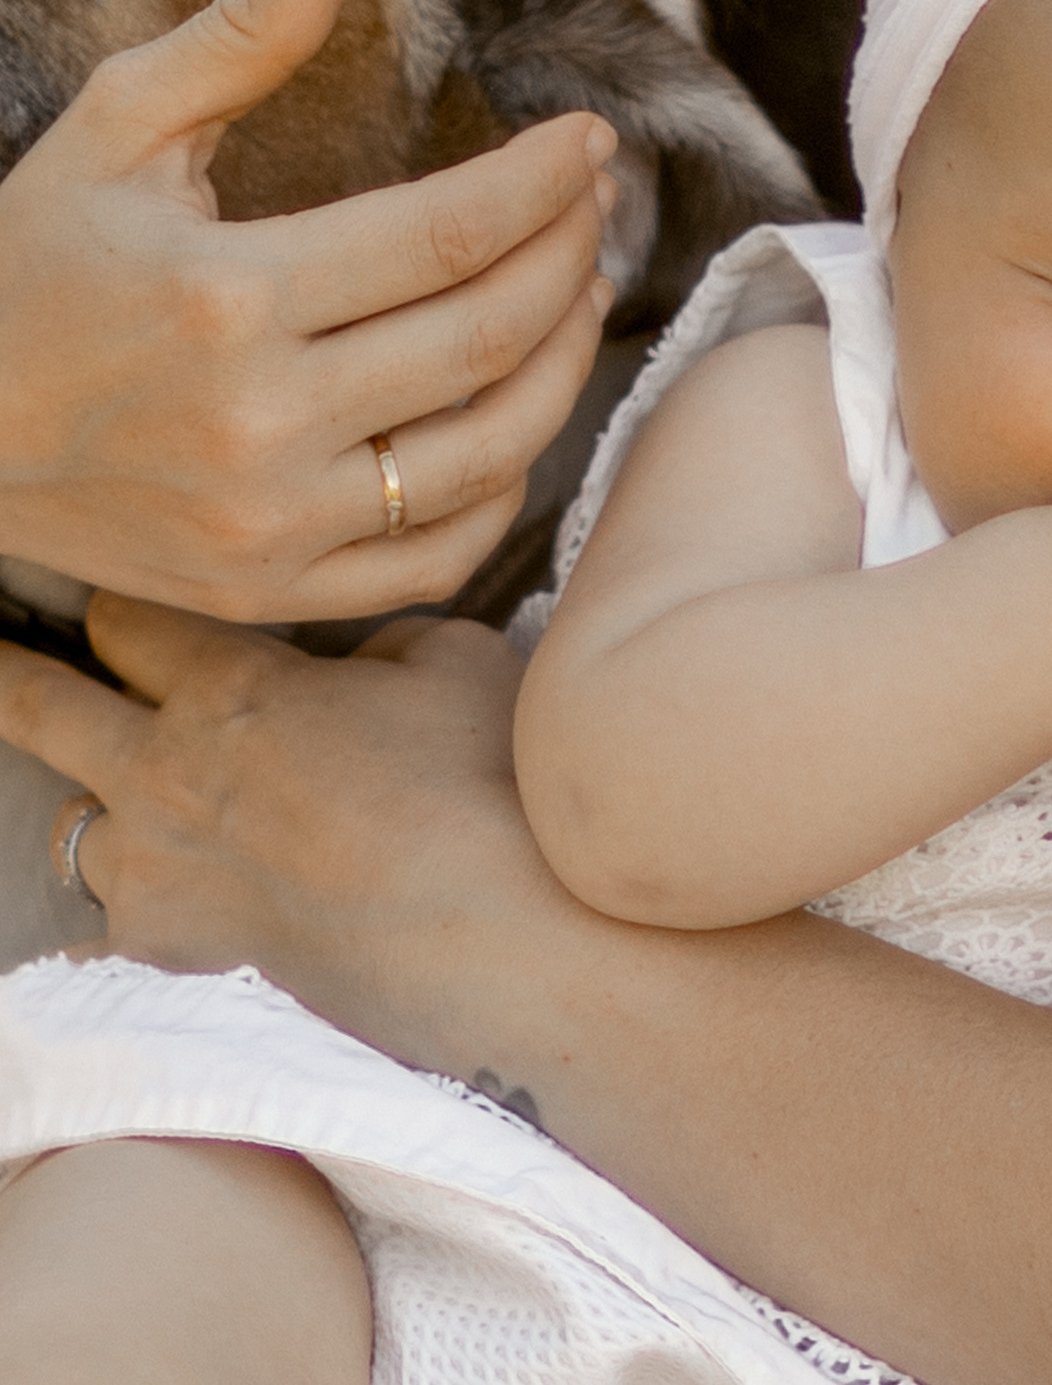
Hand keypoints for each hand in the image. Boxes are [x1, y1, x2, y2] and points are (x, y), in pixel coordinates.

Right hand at [0, 0, 616, 620]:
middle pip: (490, 334)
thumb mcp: (114, 131)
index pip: (449, 230)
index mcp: (226, 297)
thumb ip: (238, 37)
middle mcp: (262, 419)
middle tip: (597, 206)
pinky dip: (505, 486)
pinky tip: (517, 412)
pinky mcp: (278, 591)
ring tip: (581, 293)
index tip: (592, 142)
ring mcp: (277, 521)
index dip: (544, 181)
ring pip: (494, 448)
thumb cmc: (33, 269)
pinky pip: (444, 552)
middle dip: (571, 256)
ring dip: (566, 363)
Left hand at [3, 591, 568, 1062]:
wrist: (500, 930)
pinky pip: (118, 923)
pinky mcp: (179, 954)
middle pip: (45, 707)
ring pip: (73, 826)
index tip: (120, 600)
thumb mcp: (457, 660)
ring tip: (106, 800)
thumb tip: (363, 660)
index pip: (130, 621)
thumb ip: (384, 643)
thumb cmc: (489, 786)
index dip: (124, 603)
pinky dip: (137, 907)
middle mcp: (165, 774)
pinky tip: (167, 904)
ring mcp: (161, 872)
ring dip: (93, 805)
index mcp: (230, 687)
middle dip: (8, 675)